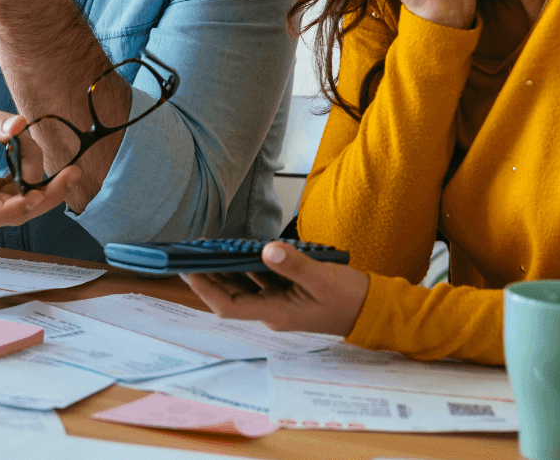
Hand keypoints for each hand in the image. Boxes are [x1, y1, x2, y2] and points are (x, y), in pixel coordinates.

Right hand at [0, 99, 75, 232]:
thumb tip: (20, 126)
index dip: (9, 210)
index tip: (35, 194)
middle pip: (6, 214)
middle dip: (43, 196)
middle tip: (71, 174)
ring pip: (16, 208)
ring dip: (44, 190)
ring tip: (68, 170)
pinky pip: (15, 198)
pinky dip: (34, 184)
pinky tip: (47, 168)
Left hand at [182, 241, 370, 336]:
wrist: (371, 310)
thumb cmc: (349, 298)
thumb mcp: (323, 279)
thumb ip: (295, 265)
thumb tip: (266, 249)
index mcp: (276, 312)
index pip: (229, 305)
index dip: (205, 288)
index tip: (188, 270)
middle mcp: (272, 310)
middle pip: (231, 295)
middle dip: (209, 276)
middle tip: (191, 253)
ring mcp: (279, 302)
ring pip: (244, 285)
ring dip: (227, 269)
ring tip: (209, 247)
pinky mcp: (287, 293)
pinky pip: (260, 279)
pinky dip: (248, 265)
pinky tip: (242, 248)